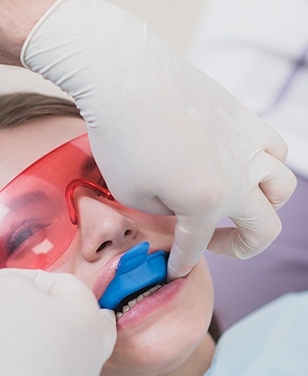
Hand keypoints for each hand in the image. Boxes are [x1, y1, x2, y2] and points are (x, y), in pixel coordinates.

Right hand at [0, 268, 115, 375]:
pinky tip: (4, 368)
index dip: (24, 279)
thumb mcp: (6, 289)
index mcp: (88, 312)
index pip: (59, 280)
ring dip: (30, 338)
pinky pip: (46, 375)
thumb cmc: (10, 346)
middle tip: (10, 313)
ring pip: (58, 346)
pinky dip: (28, 367)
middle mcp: (94, 345)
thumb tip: (14, 288)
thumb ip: (13, 279)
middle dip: (36, 310)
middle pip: (68, 315)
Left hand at [22, 0, 296, 278]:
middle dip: (240, 248)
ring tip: (234, 205)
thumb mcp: (131, 194)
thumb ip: (164, 213)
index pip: (196, 245)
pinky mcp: (244, 117)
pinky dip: (264, 165)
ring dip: (262, 206)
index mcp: (206, 201)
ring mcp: (247, 143)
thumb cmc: (121, 138)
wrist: (126, 77)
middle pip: (265, 228)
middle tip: (214, 244)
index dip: (182, 263)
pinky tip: (238, 165)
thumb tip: (180, 209)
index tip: (173, 270)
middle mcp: (238, 176)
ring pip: (281, 187)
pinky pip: (273, 148)